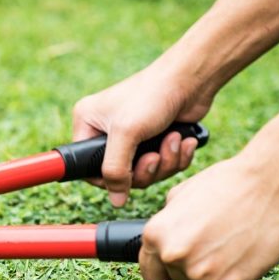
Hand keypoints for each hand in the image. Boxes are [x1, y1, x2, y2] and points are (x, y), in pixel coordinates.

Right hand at [73, 64, 213, 206]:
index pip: (87, 167)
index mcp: (88, 124)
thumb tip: (115, 200)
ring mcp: (133, 137)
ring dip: (164, 162)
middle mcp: (107, 131)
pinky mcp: (156, 140)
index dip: (108, 179)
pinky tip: (184, 140)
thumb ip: (115, 170)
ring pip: (145, 172)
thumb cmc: (152, 95)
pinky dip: (176, 156)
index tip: (125, 178)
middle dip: (145, 170)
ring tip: (173, 141)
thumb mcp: (126, 133)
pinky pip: (163, 164)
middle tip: (155, 157)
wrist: (191, 78)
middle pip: (120, 174)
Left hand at [139, 155, 278, 279]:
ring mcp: (201, 272)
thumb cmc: (227, 183)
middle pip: (175, 279)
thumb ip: (166, 223)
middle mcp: (173, 257)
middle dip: (188, 266)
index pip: (150, 271)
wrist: (271, 183)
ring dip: (211, 271)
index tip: (176, 263)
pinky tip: (244, 248)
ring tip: (228, 242)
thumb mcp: (181, 194)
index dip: (163, 267)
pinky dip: (234, 272)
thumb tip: (162, 240)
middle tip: (210, 244)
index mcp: (156, 235)